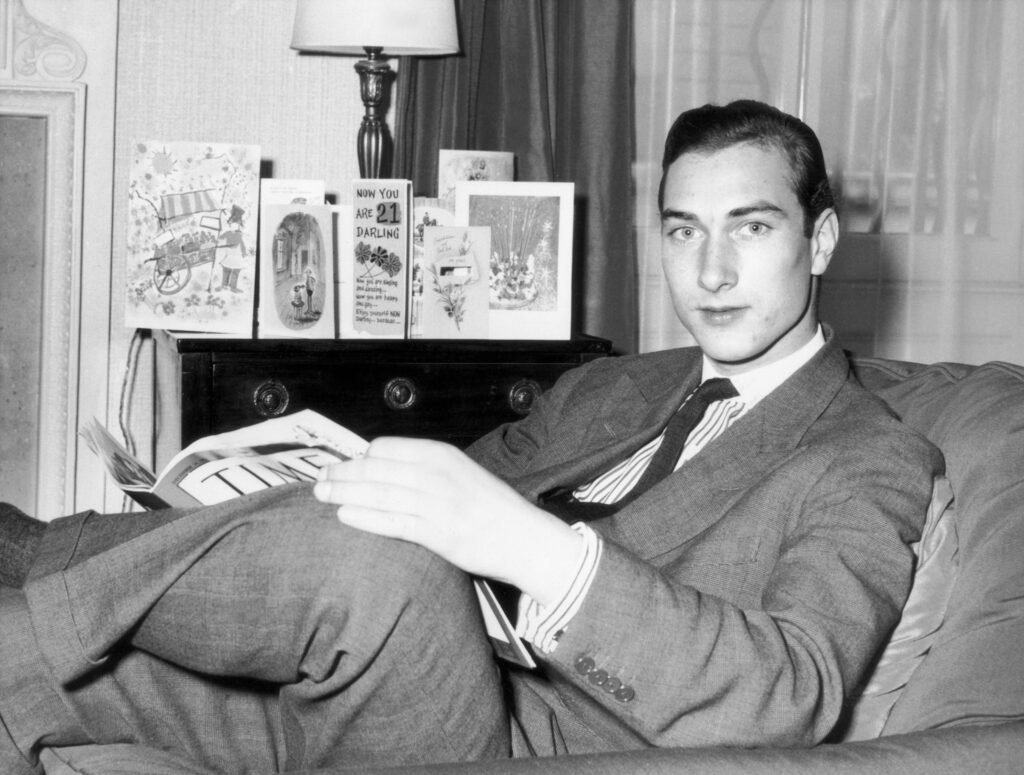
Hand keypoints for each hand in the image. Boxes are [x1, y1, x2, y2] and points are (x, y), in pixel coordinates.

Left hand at [313, 437, 582, 604]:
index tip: (344, 465)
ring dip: (344, 492)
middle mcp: (437, 473)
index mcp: (442, 454)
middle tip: (319, 478)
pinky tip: (344, 515)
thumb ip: (426, 470)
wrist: (525, 538)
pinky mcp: (438, 532)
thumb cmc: (491, 507)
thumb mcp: (461, 474)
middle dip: (343, 472)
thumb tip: (385, 469)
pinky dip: (365, 516)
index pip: (387, 448)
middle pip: (376, 468)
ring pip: (378, 493)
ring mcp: (437, 502)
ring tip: (321, 495)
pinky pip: (392, 522)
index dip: (360, 457)